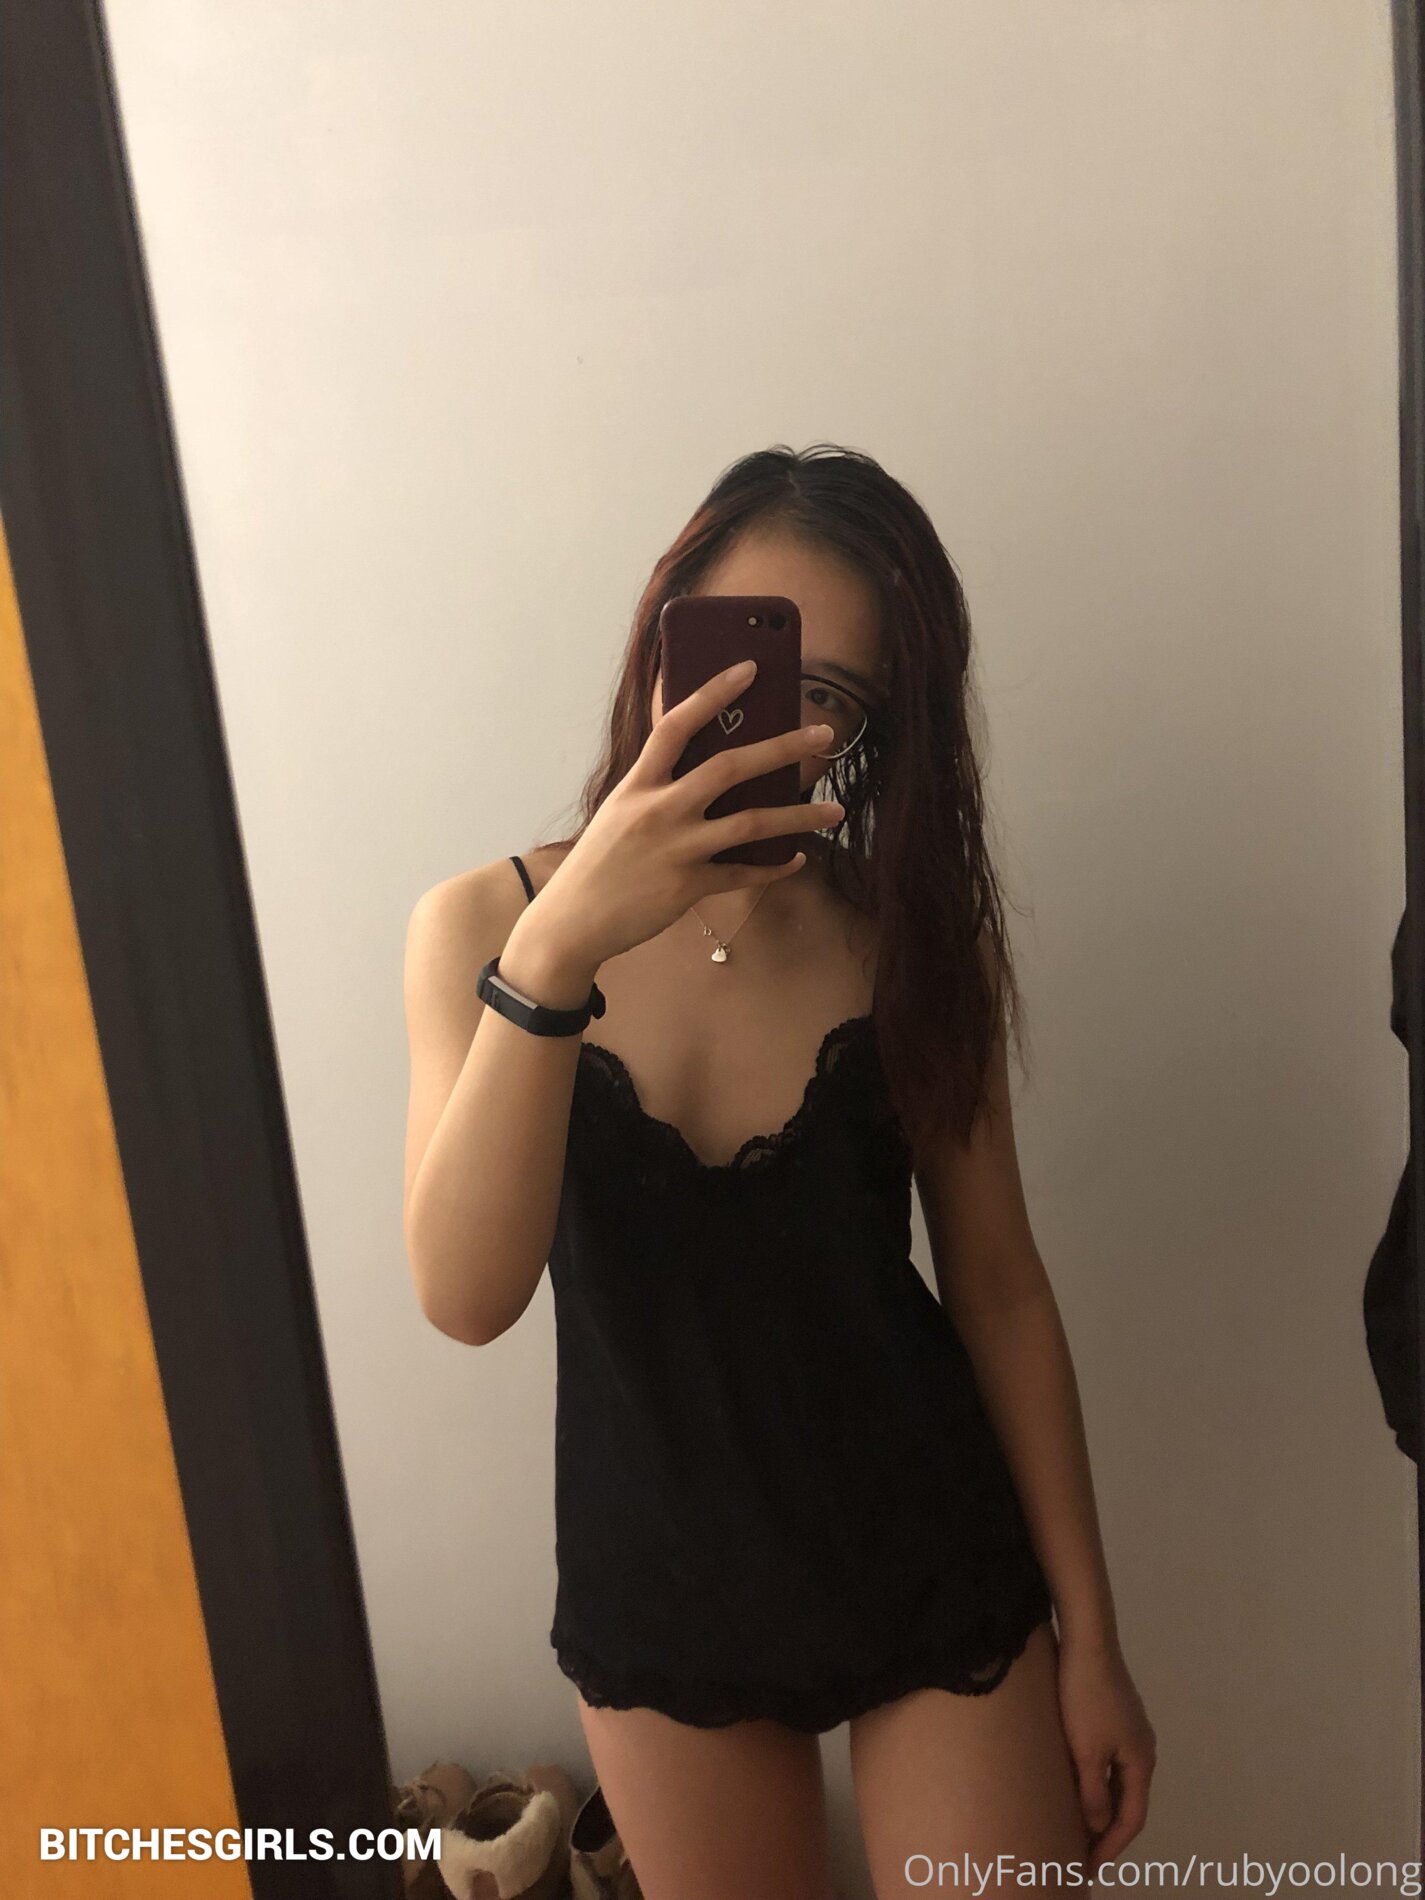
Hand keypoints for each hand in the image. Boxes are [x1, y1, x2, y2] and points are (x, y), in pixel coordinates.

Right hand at [522, 659, 842, 973]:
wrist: (571, 921)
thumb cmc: (599, 863)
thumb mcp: (619, 811)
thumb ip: (657, 787)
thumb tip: (708, 764)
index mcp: (638, 784)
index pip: (677, 725)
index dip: (713, 693)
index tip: (750, 668)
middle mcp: (658, 810)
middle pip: (729, 767)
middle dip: (782, 748)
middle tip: (823, 734)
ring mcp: (675, 849)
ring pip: (751, 824)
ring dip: (799, 816)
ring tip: (836, 810)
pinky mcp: (687, 887)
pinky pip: (743, 874)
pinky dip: (774, 868)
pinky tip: (797, 860)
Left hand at [1055, 1633, 1155, 1872]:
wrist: (1086, 1640)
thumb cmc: (1085, 1697)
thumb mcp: (1086, 1750)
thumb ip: (1093, 1792)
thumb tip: (1097, 1827)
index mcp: (1141, 1760)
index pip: (1132, 1817)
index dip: (1112, 1846)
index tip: (1090, 1868)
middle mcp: (1142, 1747)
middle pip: (1128, 1801)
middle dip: (1108, 1831)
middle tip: (1084, 1855)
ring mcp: (1129, 1729)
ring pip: (1118, 1780)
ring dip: (1102, 1806)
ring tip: (1079, 1827)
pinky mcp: (1114, 1715)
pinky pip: (1110, 1762)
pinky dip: (1097, 1782)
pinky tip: (1079, 1785)